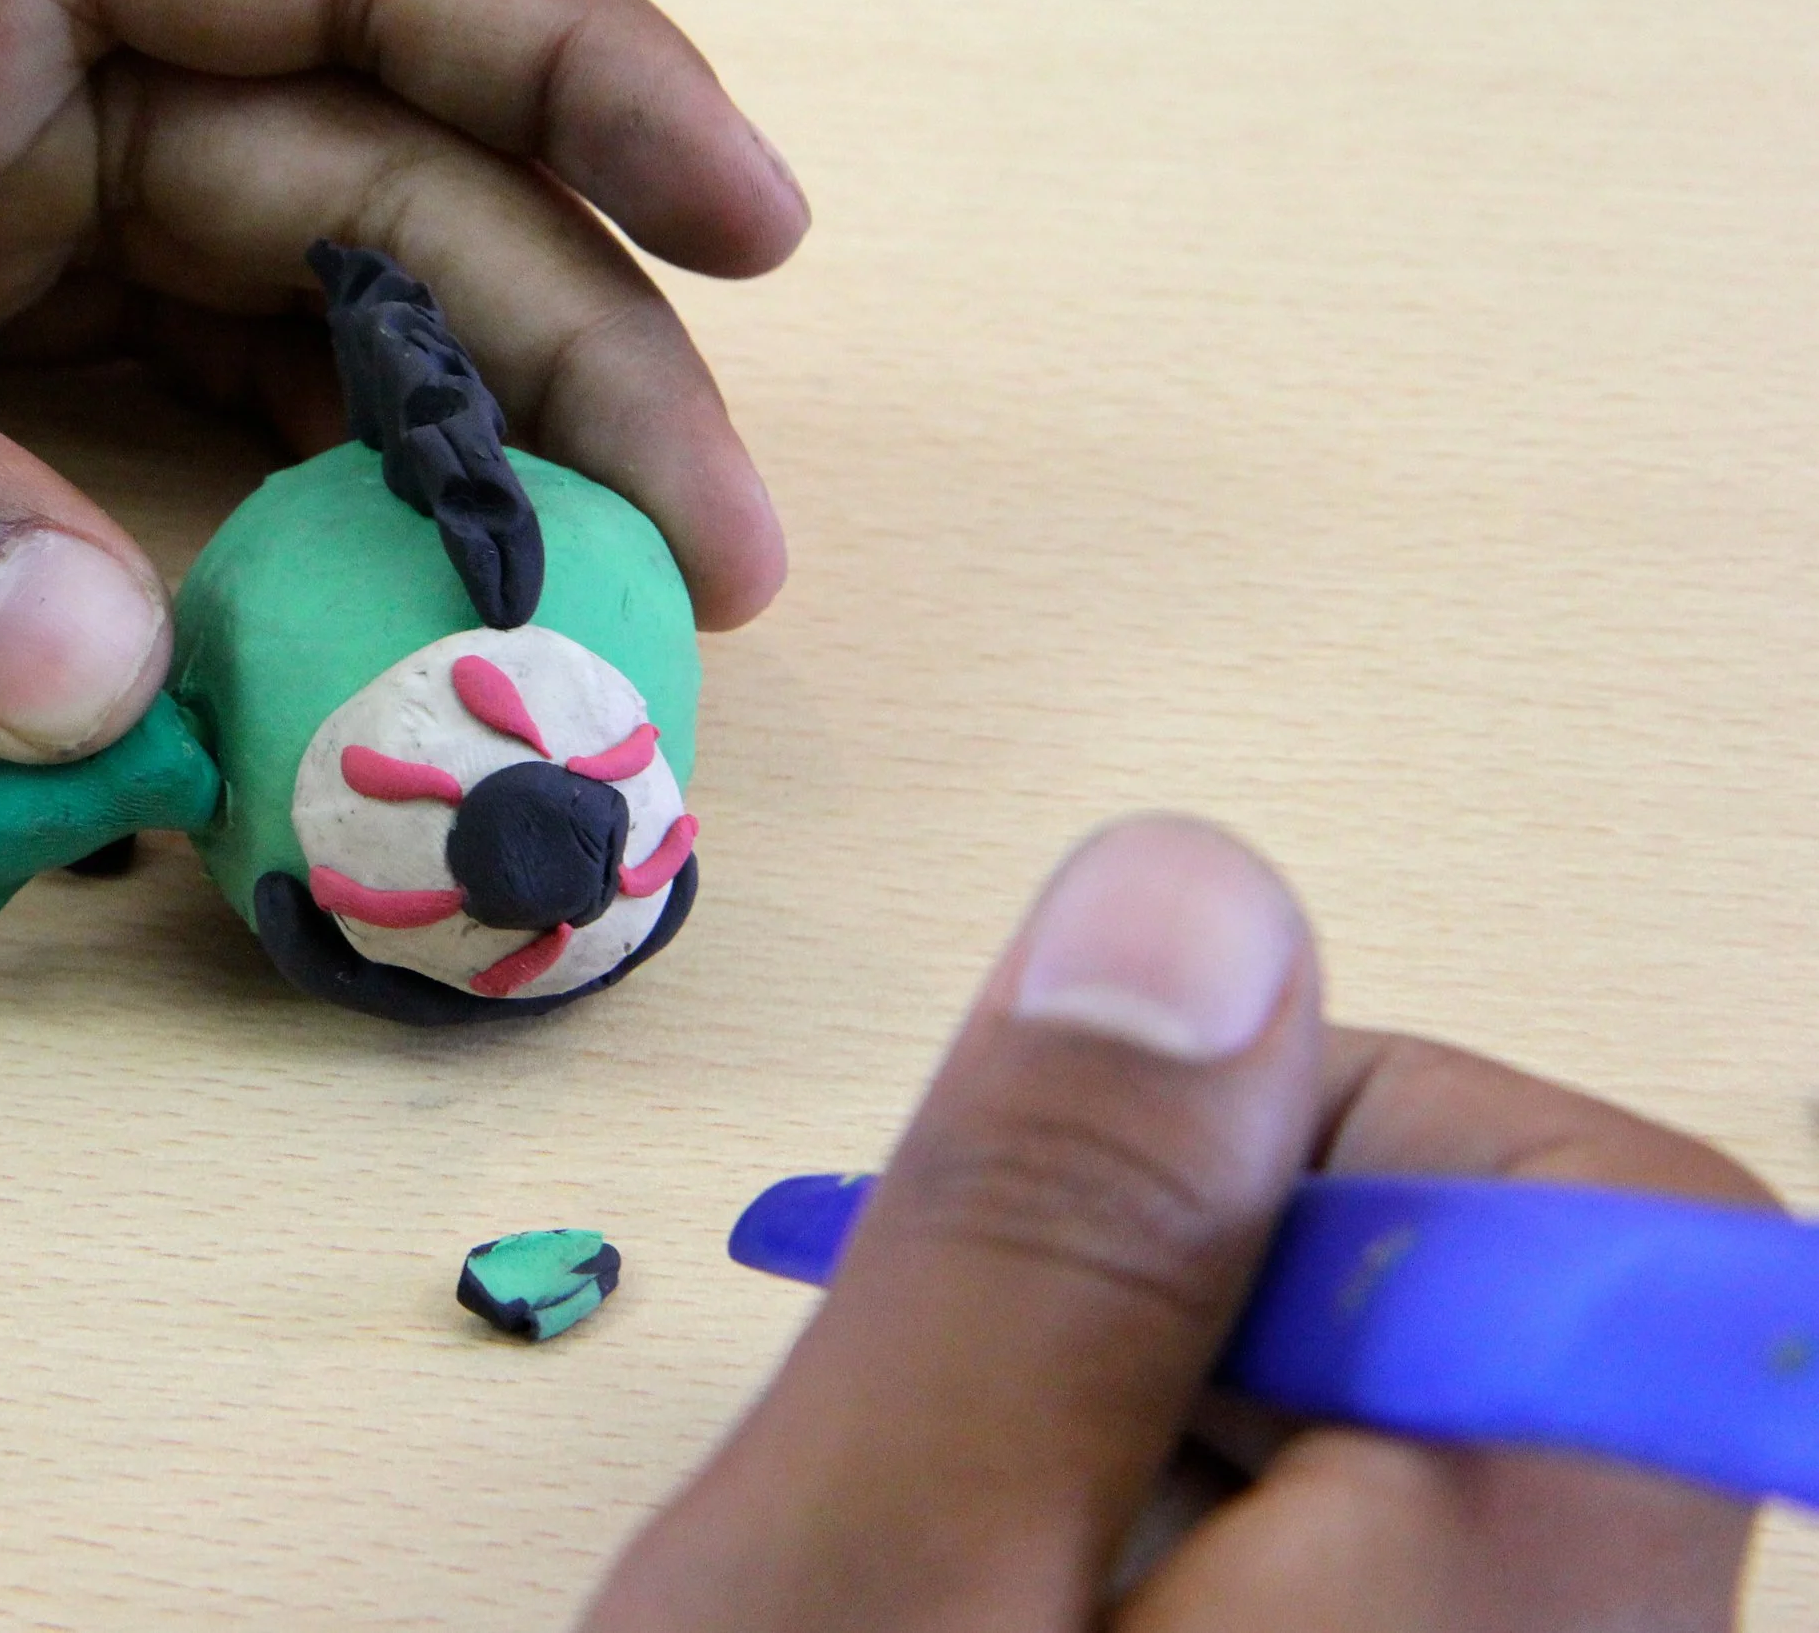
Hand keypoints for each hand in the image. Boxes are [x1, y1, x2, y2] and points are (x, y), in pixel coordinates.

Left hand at [0, 0, 804, 758]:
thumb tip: (96, 687)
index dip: (585, 78)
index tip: (757, 222)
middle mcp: (26, 12)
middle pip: (383, 158)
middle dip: (569, 344)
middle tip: (709, 555)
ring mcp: (6, 166)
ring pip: (316, 293)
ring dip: (466, 450)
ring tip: (596, 608)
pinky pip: (192, 391)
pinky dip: (303, 502)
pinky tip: (399, 600)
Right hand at [583, 816, 1766, 1632]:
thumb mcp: (857, 1570)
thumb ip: (1034, 1239)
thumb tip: (1190, 897)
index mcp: (1505, 1602)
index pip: (1602, 1207)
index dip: (1329, 1135)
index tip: (1090, 1217)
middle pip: (1482, 1311)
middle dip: (1188, 1286)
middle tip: (968, 1431)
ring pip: (1375, 1426)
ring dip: (1146, 1408)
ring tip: (957, 1558)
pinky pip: (1325, 1537)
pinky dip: (1151, 1507)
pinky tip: (1003, 1598)